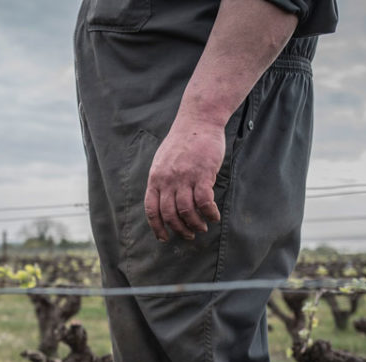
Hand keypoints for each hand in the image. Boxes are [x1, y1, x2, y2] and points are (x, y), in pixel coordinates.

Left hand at [144, 118, 225, 241]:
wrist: (198, 120)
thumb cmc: (182, 141)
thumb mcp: (162, 161)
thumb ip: (161, 181)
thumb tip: (162, 201)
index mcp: (155, 178)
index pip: (152, 209)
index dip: (157, 227)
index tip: (164, 238)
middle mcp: (167, 180)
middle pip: (170, 214)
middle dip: (179, 230)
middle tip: (188, 235)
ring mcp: (184, 178)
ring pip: (187, 211)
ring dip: (195, 224)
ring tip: (201, 228)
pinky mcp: (202, 174)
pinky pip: (204, 202)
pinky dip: (209, 213)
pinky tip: (213, 217)